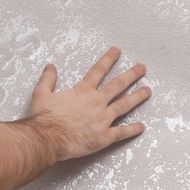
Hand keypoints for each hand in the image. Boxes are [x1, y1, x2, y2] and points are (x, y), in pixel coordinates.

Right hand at [30, 47, 148, 161]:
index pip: (99, 70)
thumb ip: (48, 79)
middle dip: (132, 75)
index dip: (109, 59)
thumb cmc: (44, 118)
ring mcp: (103, 119)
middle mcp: (97, 102)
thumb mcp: (41, 94)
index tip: (118, 51)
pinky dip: (132, 130)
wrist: (48, 138)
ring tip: (148, 90)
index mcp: (84, 91)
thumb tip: (50, 67)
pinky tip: (142, 126)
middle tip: (142, 68)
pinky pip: (122, 132)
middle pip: (118, 85)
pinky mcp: (104, 137)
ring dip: (138, 97)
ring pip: (125, 105)